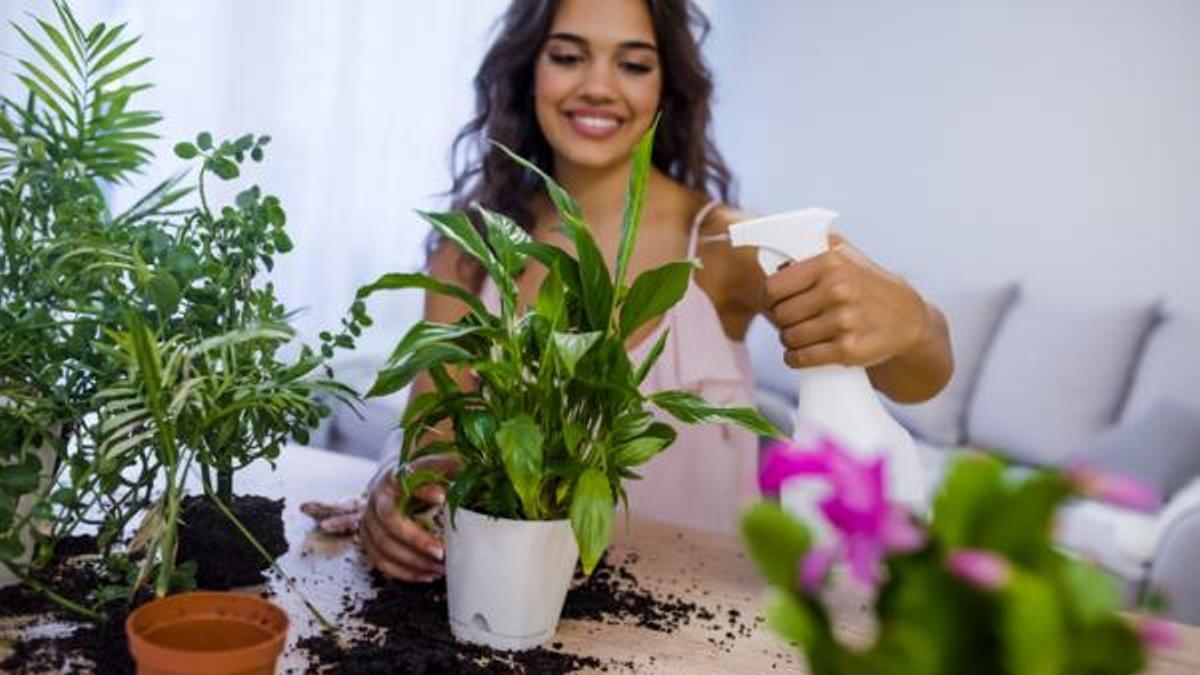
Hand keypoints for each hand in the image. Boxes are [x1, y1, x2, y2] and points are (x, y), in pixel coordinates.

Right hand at [358, 453, 459, 582]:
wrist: (400, 483)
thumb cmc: (426, 477)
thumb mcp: (441, 466)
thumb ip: (456, 468)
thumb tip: (485, 470)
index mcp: (395, 477)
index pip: (405, 482)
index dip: (424, 490)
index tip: (443, 498)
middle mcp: (379, 498)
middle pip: (390, 520)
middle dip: (416, 539)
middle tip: (441, 552)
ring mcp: (370, 521)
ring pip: (383, 546)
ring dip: (412, 561)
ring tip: (439, 567)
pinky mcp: (369, 541)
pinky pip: (381, 562)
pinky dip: (404, 572)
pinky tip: (427, 574)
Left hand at [764, 234, 928, 368]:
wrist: (908, 318)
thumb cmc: (868, 284)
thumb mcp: (846, 255)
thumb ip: (814, 245)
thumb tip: (777, 247)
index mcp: (830, 263)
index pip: (774, 287)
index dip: (770, 297)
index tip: (774, 302)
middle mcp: (838, 290)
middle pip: (780, 315)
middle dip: (781, 320)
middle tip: (789, 321)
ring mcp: (844, 322)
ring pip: (789, 338)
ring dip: (788, 340)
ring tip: (797, 336)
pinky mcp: (849, 350)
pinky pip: (803, 358)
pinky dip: (794, 359)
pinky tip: (797, 354)